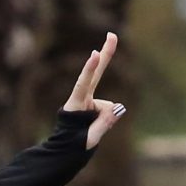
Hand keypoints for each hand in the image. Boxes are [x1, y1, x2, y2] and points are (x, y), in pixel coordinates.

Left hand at [67, 32, 127, 148]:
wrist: (66, 151)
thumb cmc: (73, 146)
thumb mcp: (89, 140)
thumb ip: (104, 123)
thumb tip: (119, 107)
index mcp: (74, 107)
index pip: (83, 85)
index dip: (89, 70)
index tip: (95, 54)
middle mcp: (81, 100)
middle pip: (95, 75)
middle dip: (105, 55)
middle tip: (112, 34)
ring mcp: (89, 101)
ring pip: (108, 108)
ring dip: (104, 121)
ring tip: (90, 132)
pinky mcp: (96, 106)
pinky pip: (109, 111)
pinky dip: (106, 119)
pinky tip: (94, 127)